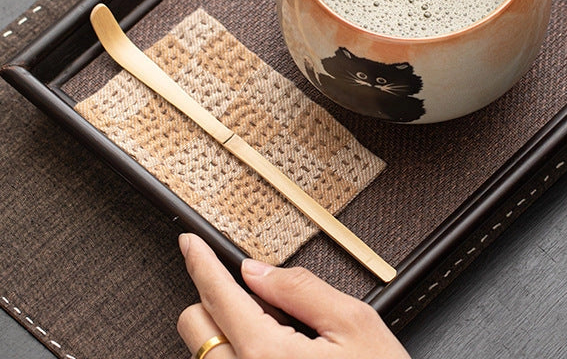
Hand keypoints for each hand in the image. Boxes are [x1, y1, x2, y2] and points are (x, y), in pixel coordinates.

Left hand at [177, 233, 410, 358]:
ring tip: (281, 337)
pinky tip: (276, 356)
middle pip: (194, 324)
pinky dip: (238, 355)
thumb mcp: (355, 325)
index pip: (218, 296)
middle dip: (216, 299)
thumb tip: (257, 271)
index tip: (189, 243)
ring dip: (229, 332)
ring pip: (206, 352)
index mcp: (267, 356)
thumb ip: (301, 290)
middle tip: (256, 296)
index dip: (201, 262)